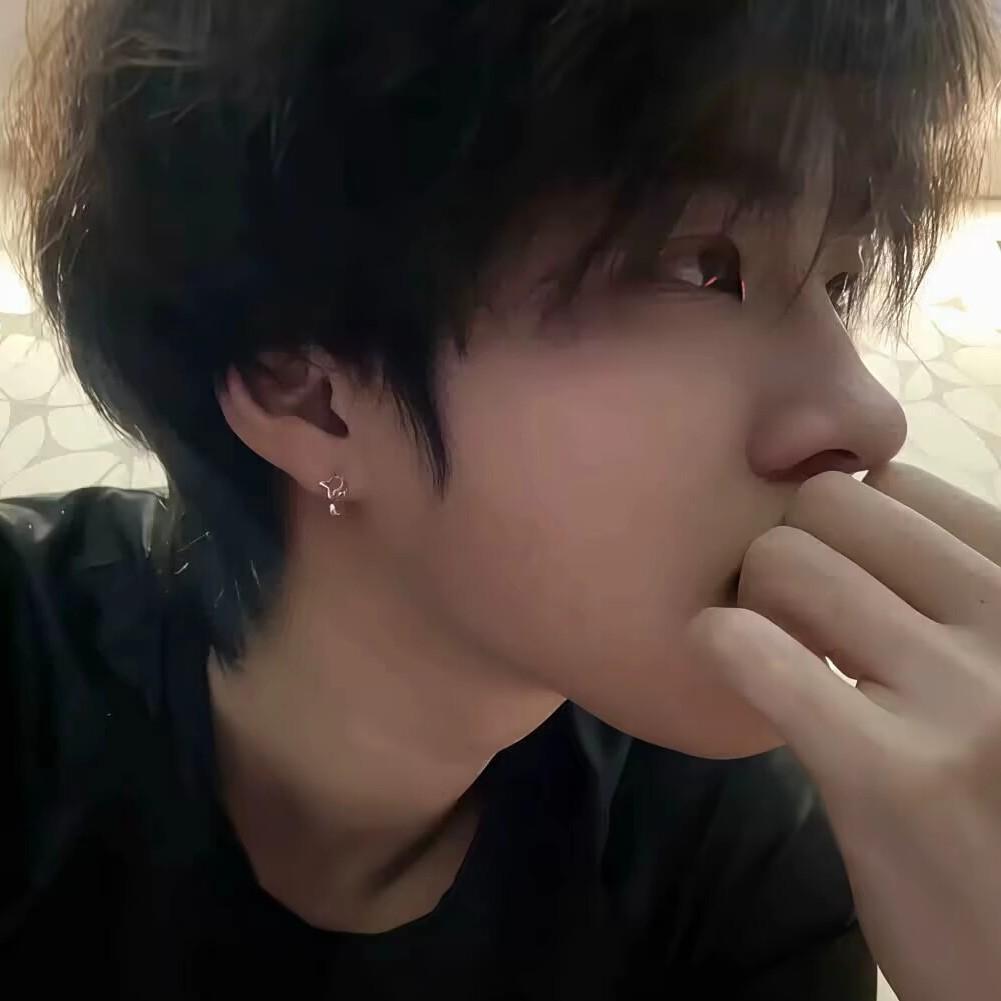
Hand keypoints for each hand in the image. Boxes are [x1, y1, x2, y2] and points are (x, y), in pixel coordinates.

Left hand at [687, 464, 1000, 1000]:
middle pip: (830, 505)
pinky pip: (756, 652)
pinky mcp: (889, 775)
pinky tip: (730, 664)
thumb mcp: (998, 667)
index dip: (843, 528)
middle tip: (795, 620)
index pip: (896, 486)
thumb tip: (847, 502)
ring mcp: (958, 699)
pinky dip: (720, 646)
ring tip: (779, 656)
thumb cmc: (998, 799)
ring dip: (754, 601)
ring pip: (785, 560)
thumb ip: (944, 593)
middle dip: (791, 552)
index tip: (837, 586)